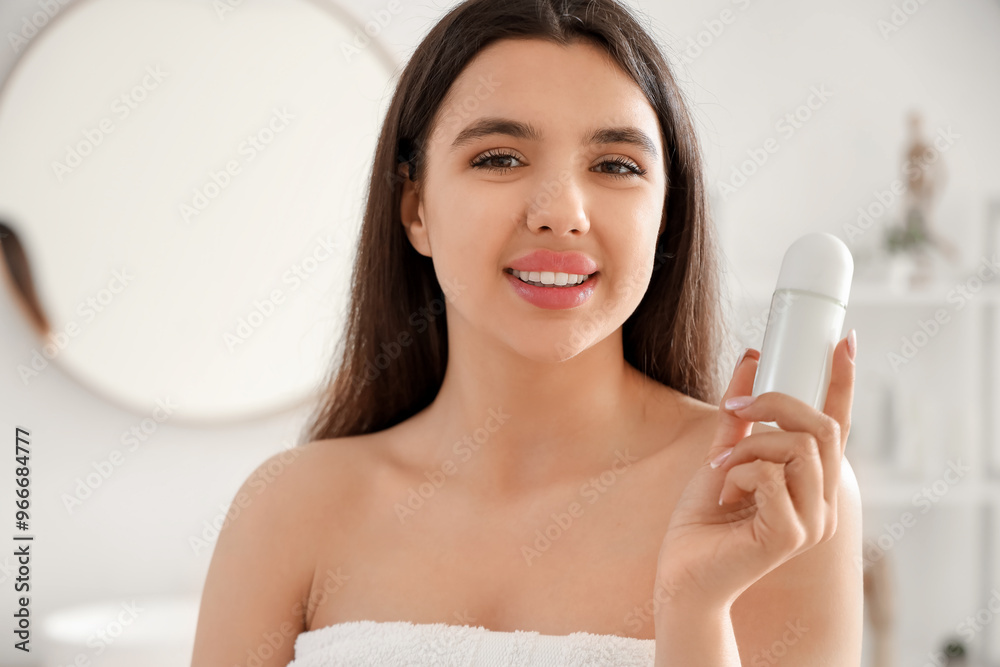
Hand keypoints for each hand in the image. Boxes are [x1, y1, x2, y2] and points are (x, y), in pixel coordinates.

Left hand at [653, 332, 855, 611]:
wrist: (682, 574)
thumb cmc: (704, 521)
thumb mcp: (723, 453)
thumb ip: (739, 415)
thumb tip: (752, 360)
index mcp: (812, 483)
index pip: (838, 426)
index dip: (843, 383)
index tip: (844, 342)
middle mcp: (822, 501)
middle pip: (824, 428)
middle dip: (775, 405)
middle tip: (735, 411)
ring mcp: (813, 521)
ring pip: (800, 447)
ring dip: (750, 446)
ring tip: (725, 468)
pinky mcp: (791, 535)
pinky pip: (772, 475)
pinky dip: (741, 472)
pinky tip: (727, 494)